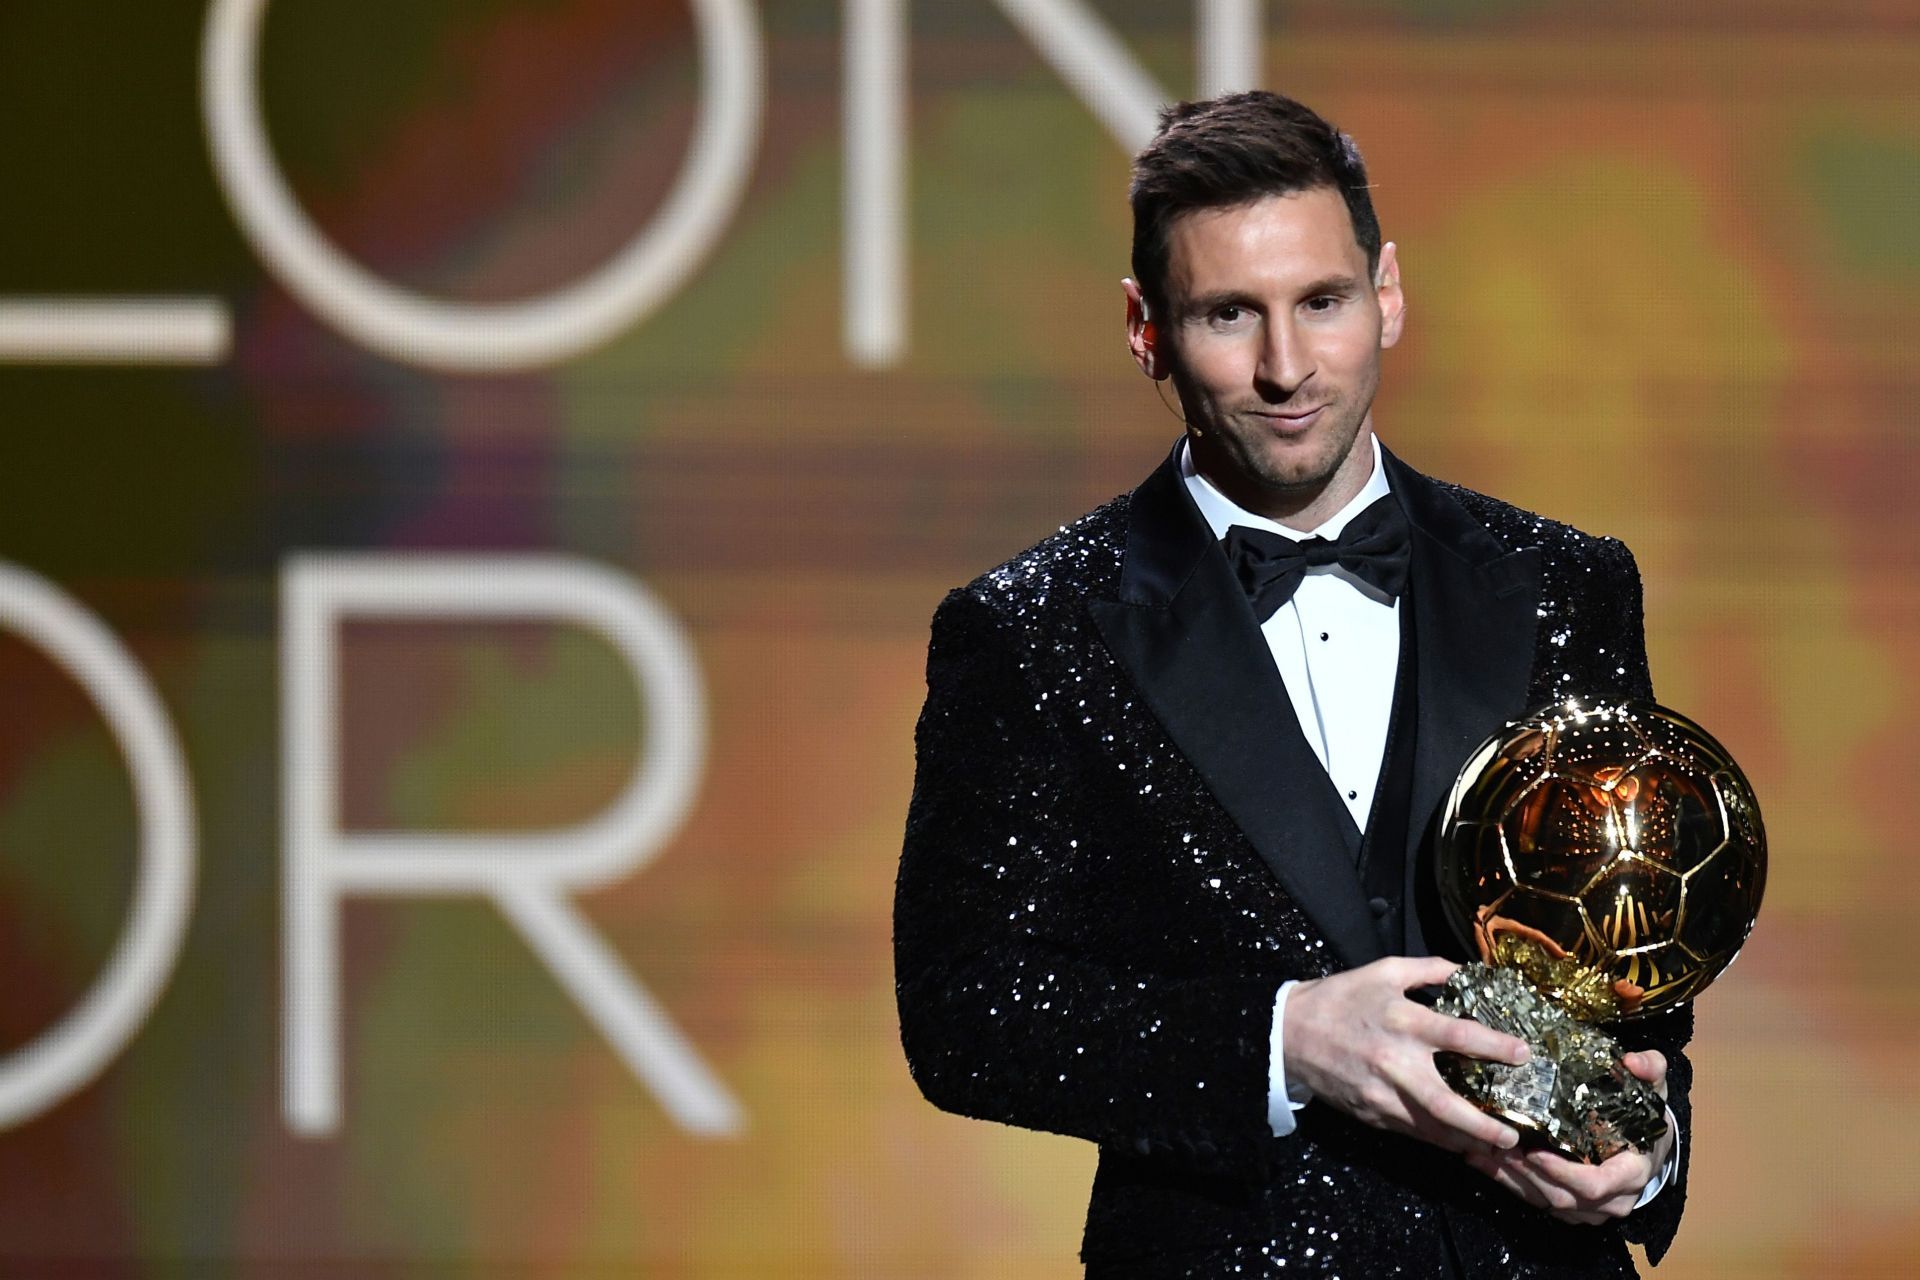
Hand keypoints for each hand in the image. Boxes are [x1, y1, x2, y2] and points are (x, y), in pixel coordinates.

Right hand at [1283, 956, 1529, 1155]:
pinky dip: (1438, 1140)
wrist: (1287, 1033)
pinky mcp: (1371, 1113)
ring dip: (1466, 1141)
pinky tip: (1458, 1142)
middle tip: (1514, 1134)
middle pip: (1448, 1103)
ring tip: (1495, 1146)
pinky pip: (1411, 1132)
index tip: (1524, 1054)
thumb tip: (1469, 971)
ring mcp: (1381, 1095)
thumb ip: (1429, 969)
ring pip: (1431, 1128)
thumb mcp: (1384, 971)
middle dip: (1484, 1124)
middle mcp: (1395, 1064)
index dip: (1496, 1047)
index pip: (1459, 1037)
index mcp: (1403, 1022)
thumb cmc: (1340, 998)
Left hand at [1465, 1050, 1674, 1223]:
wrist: (1650, 1150)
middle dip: (1525, 1173)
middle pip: (1562, 1196)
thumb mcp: (1654, 1091)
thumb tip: (1633, 1061)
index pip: (1595, 1184)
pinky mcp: (1573, 1210)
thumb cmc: (1646, 1118)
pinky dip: (1509, 1184)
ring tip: (1481, 1151)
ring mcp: (1592, 1210)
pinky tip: (1483, 1161)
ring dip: (1511, 1179)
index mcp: (1631, 1173)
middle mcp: (1613, 1199)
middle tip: (1495, 1145)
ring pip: (1546, 1202)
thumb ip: (1650, 1070)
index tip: (1534, 1151)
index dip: (1563, 1172)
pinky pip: (1538, 1203)